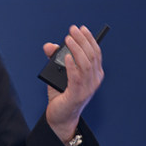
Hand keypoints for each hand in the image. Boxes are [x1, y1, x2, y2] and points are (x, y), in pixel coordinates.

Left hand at [42, 25, 103, 142]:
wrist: (60, 117)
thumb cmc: (61, 94)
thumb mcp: (58, 73)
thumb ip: (54, 59)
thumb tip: (49, 46)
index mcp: (94, 74)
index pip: (96, 53)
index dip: (89, 39)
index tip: (81, 28)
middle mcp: (94, 80)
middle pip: (92, 55)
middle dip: (82, 40)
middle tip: (72, 30)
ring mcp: (87, 89)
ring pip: (85, 64)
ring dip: (77, 50)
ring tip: (68, 39)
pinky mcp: (77, 96)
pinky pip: (76, 78)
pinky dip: (71, 66)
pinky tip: (66, 57)